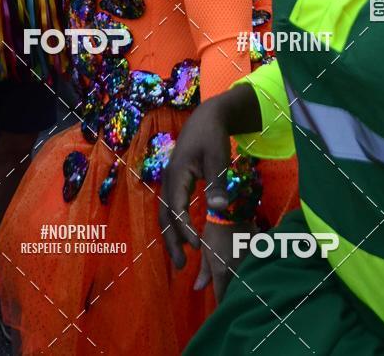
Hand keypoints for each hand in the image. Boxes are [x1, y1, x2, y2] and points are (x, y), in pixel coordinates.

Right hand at [160, 98, 231, 269]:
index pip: (176, 208)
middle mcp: (168, 179)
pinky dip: (175, 224)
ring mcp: (170, 180)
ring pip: (164, 213)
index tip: (197, 247)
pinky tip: (184, 236)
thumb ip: (217, 183)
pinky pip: (170, 206)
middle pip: (164, 215)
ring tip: (182, 258)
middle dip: (171, 241)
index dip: (185, 229)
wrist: (207, 117)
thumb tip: (220, 209)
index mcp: (177, 174)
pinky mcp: (175, 181)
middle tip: (183, 265)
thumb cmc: (213, 136)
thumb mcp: (218, 157)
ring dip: (171, 235)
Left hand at [194, 219, 255, 302]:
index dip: (221, 304)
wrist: (234, 210)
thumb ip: (204, 272)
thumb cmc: (215, 230)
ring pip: (247, 283)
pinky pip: (255, 270)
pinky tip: (251, 273)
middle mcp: (237, 271)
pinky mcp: (259, 256)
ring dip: (243, 286)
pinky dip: (252, 274)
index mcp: (222, 271)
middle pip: (236, 293)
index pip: (222, 297)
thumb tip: (197, 289)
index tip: (222, 309)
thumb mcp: (206, 250)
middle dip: (233, 297)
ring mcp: (250, 264)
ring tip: (241, 286)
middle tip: (231, 297)